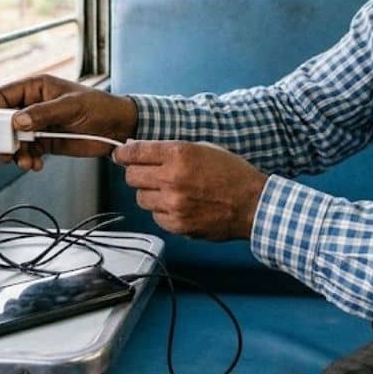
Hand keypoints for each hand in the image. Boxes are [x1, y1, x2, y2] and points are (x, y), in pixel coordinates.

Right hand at [0, 74, 137, 170]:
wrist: (118, 127)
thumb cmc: (100, 106)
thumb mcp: (72, 106)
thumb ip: (44, 113)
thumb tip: (18, 120)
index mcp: (36, 88)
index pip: (3, 96)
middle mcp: (34, 106)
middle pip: (4, 121)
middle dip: (3, 138)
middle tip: (6, 152)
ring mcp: (39, 125)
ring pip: (14, 140)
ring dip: (16, 153)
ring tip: (25, 162)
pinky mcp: (46, 142)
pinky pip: (28, 152)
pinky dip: (28, 160)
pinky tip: (35, 164)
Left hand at [114, 140, 269, 240]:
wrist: (252, 204)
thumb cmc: (232, 174)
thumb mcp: (203, 149)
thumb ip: (171, 150)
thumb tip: (141, 150)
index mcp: (179, 154)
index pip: (135, 152)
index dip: (123, 153)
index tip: (120, 155)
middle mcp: (172, 179)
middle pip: (132, 177)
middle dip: (137, 173)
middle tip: (147, 173)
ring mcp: (173, 204)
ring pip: (141, 198)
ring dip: (150, 193)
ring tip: (170, 191)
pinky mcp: (177, 224)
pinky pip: (155, 216)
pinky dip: (162, 211)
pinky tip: (179, 205)